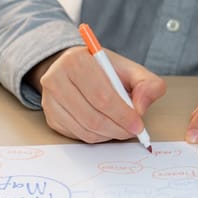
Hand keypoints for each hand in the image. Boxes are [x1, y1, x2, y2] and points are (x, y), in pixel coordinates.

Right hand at [27, 46, 165, 142]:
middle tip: (132, 131)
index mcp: (76, 61)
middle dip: (118, 128)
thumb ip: (147, 84)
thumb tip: (141, 108)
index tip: (138, 124)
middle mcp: (56, 79)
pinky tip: (105, 127)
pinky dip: (96, 136)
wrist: (76, 69)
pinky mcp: (50, 117)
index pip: (102, 96)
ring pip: (85, 129)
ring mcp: (50, 100)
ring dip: (108, 134)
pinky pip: (77, 135)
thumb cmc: (104, 70)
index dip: (123, 114)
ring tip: (120, 128)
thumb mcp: (129, 69)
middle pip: (92, 116)